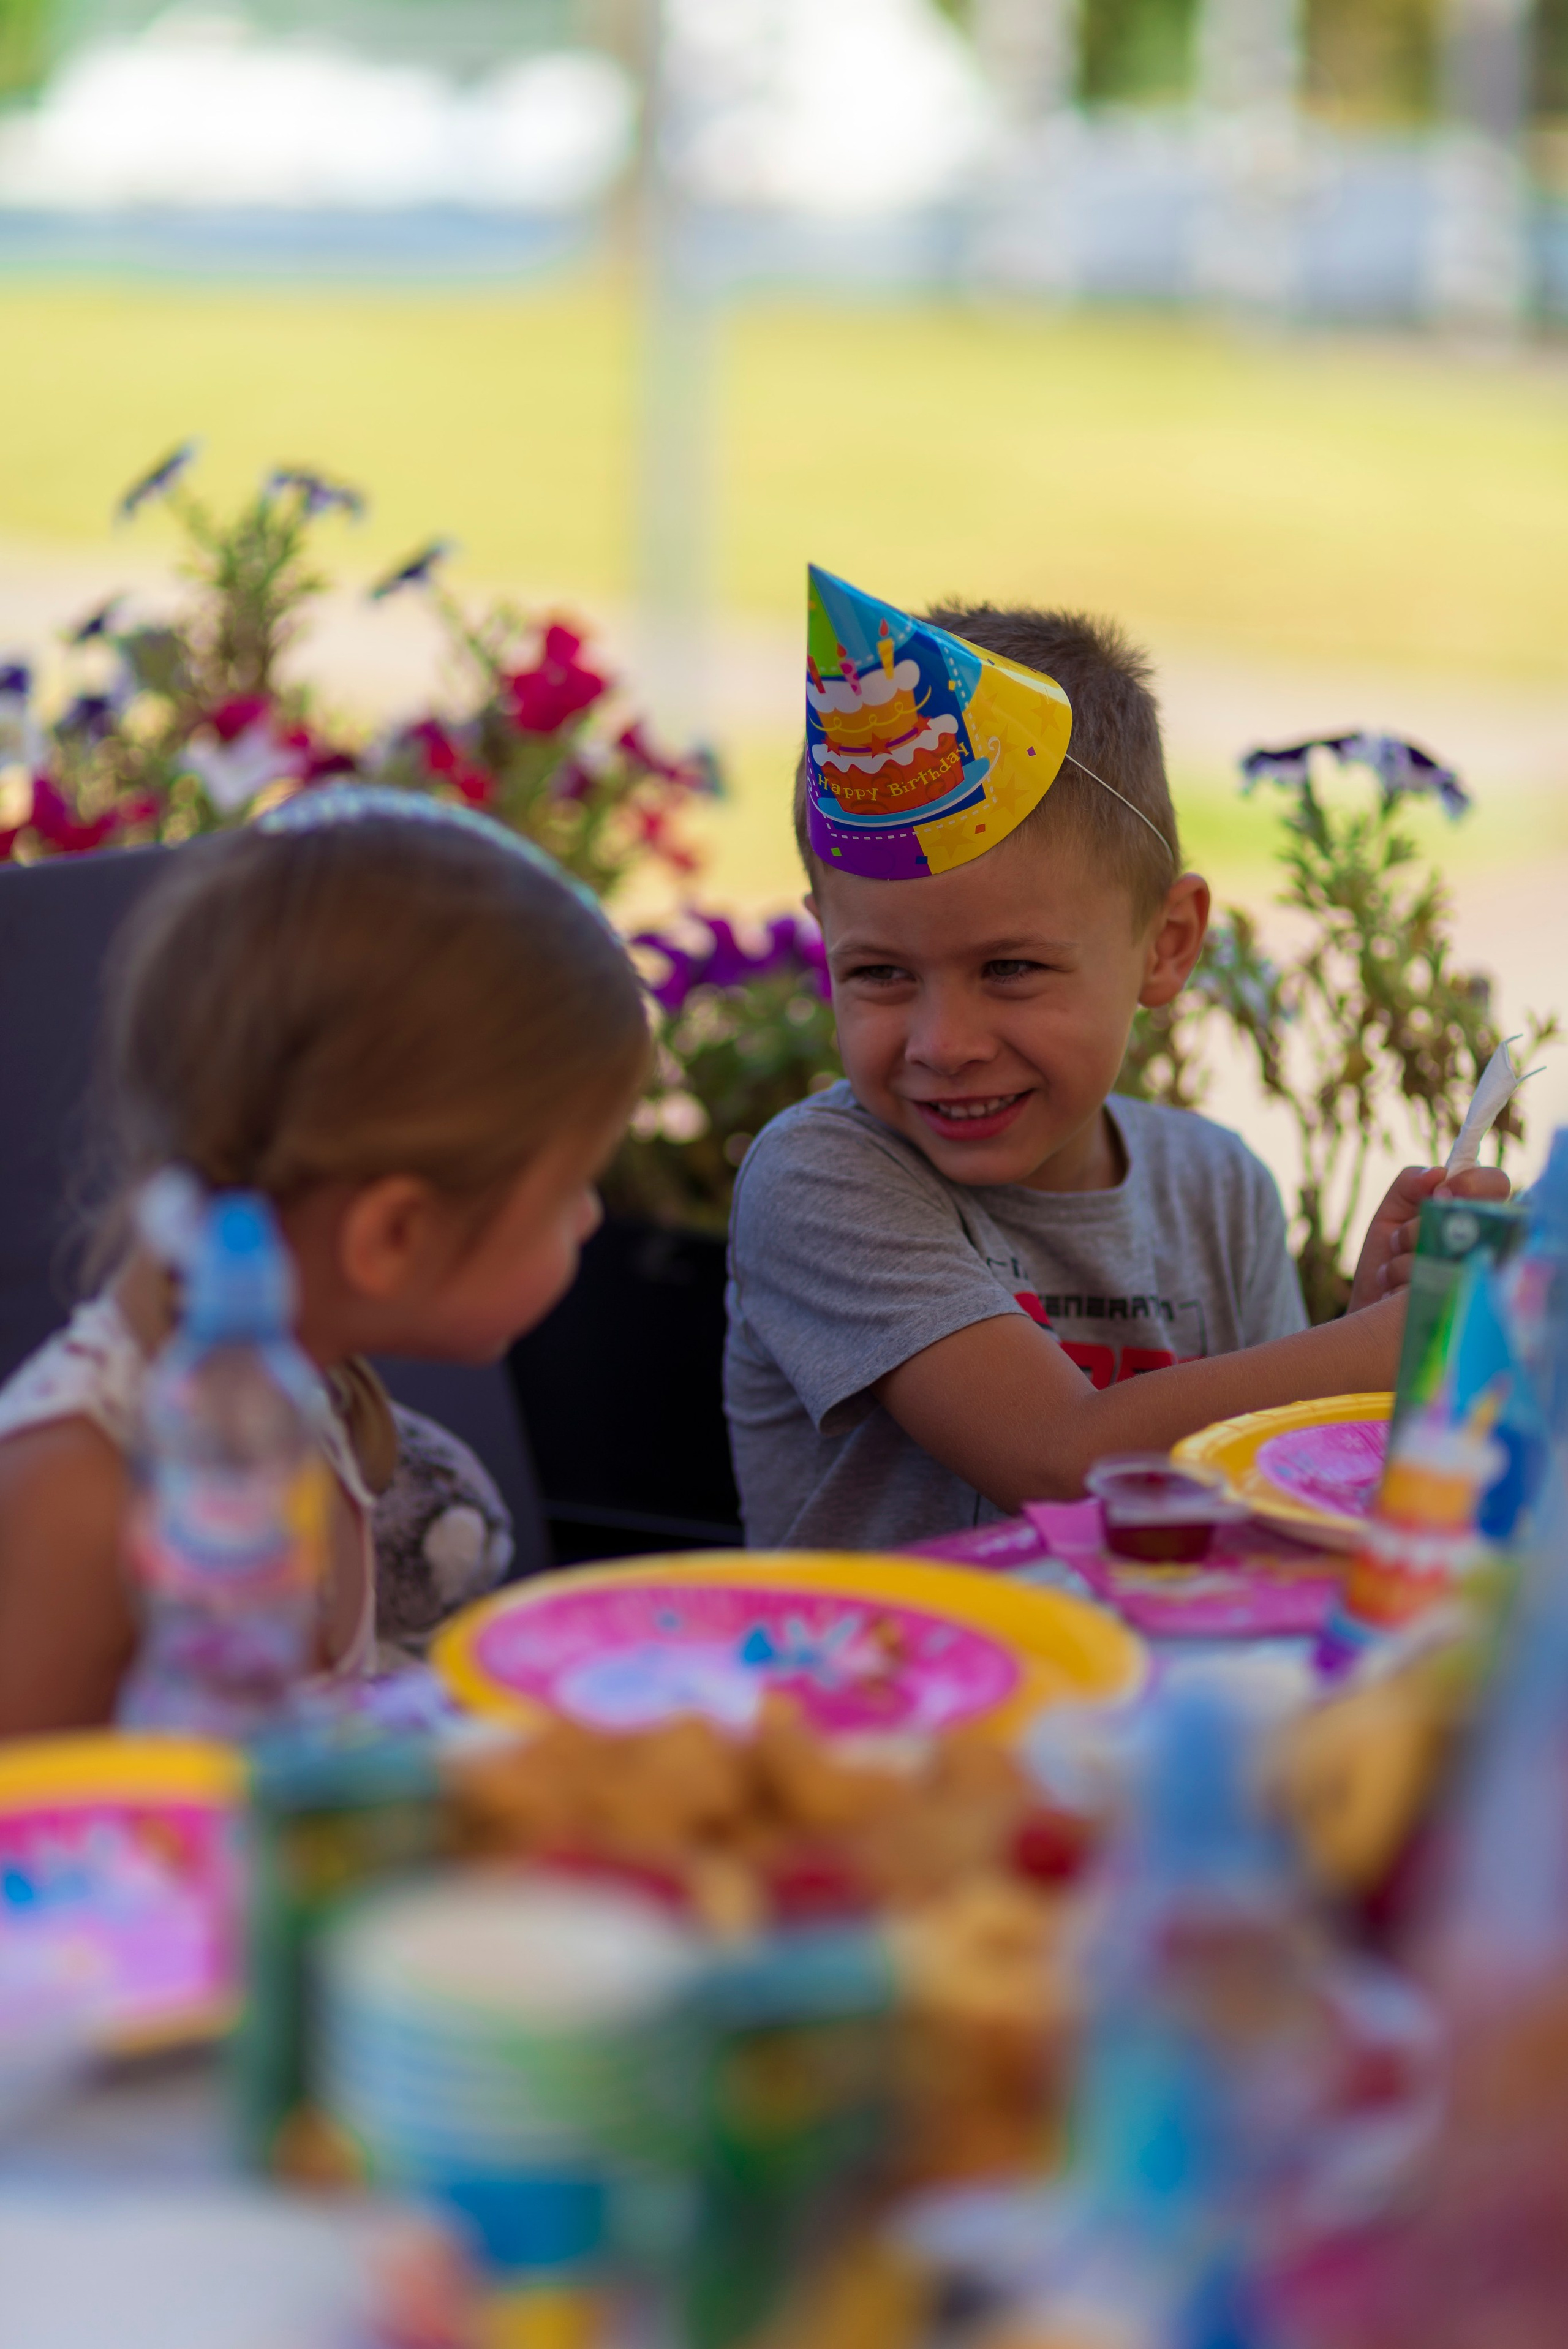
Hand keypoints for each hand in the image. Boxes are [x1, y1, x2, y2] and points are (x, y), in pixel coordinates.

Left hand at [1347, 1162, 1510, 1313]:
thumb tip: (1437, 1175)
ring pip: (1449, 1249)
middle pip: (1473, 1217)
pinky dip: (1403, 1282)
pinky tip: (1393, 1294)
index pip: (1496, 1185)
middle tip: (1400, 1241)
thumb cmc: (1387, 1268)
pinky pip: (1436, 1281)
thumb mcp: (1391, 1218)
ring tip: (1392, 1274)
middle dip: (1421, 1227)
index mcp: (1473, 1219)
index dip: (1473, 1183)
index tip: (1441, 1193)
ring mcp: (1480, 1280)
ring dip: (1406, 1259)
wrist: (1366, 1321)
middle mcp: (1487, 1247)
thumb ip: (1409, 1186)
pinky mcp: (1464, 1309)